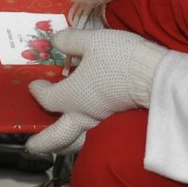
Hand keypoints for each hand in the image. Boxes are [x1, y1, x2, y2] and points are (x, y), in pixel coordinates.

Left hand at [26, 27, 166, 153]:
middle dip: (43, 143)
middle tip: (32, 146)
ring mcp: (101, 120)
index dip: (38, 92)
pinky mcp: (117, 119)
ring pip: (77, 140)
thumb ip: (70, 40)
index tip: (34, 85)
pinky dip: (83, 134)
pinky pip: (93, 132)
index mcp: (71, 96)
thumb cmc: (119, 58)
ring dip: (64, 143)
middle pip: (58, 137)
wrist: (155, 75)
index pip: (47, 99)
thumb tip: (55, 40)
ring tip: (59, 143)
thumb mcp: (91, 41)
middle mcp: (83, 113)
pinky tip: (85, 125)